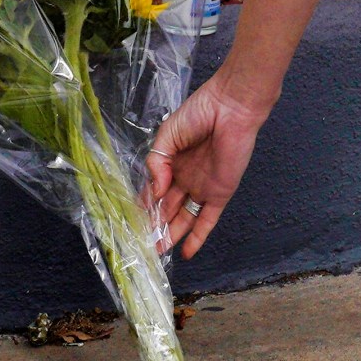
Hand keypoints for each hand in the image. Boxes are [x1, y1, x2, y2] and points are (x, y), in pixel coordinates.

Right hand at [144, 71, 269, 259]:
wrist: (230, 107)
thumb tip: (155, 190)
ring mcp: (202, 188)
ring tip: (157, 251)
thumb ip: (157, 163)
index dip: (143, 207)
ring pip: (184, 218)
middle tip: (142, 243)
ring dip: (171, 234)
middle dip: (155, 226)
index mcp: (171, 164)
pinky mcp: (219, 194)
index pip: (153, 192)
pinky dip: (198, 236)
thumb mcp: (167, 135)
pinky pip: (208, 219)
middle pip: (167, 209)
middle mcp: (185, 179)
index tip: (130, 221)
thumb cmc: (198, 114)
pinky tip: (186, 252)